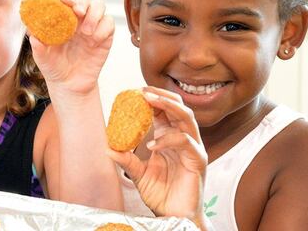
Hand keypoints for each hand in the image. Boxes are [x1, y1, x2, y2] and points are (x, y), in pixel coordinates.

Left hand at [30, 0, 113, 95]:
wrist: (70, 85)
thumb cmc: (54, 67)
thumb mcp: (42, 56)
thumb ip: (37, 44)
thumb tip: (31, 32)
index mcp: (62, 19)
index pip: (66, 0)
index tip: (64, 1)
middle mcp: (78, 20)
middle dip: (82, 2)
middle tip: (78, 12)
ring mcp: (92, 26)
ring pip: (99, 6)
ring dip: (94, 15)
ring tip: (86, 33)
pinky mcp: (105, 36)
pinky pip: (109, 23)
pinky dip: (103, 28)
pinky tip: (94, 41)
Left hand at [107, 87, 210, 229]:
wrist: (174, 216)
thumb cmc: (161, 195)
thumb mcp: (139, 175)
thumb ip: (127, 160)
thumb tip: (108, 148)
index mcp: (170, 137)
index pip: (165, 110)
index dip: (153, 98)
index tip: (136, 92)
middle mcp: (184, 139)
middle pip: (179, 107)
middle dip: (161, 96)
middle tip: (143, 91)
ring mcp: (193, 148)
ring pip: (186, 118)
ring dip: (168, 106)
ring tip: (149, 101)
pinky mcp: (198, 160)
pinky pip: (186, 142)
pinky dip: (168, 139)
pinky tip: (152, 145)